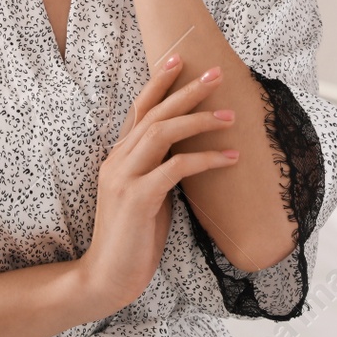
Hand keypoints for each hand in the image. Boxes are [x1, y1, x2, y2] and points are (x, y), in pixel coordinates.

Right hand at [78, 56, 238, 313]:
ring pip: (161, 133)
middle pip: (153, 113)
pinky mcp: (138, 199)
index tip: (178, 58)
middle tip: (215, 73)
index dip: (158, 83)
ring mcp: (125, 178)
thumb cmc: (133, 239)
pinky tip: (230, 157)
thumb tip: (189, 153)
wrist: (106, 278)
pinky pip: (176, 168)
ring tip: (230, 114)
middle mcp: (117, 161)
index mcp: (118, 158)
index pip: (138, 110)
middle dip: (185, 91)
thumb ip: (160, 171)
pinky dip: (205, 158)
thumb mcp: (148, 196)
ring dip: (198, 120)